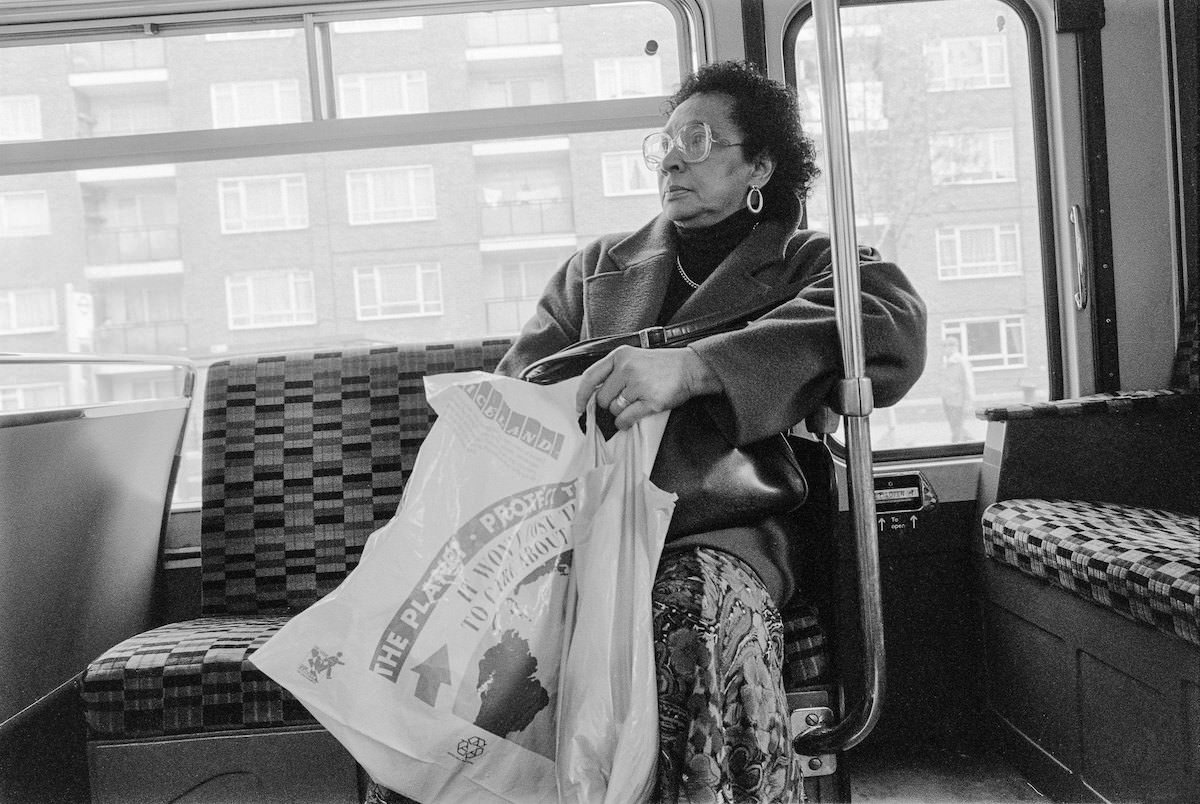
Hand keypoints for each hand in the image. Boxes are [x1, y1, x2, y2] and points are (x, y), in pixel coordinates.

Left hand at [575, 345, 721, 428]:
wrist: (690, 368)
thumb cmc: (663, 365)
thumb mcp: (635, 357)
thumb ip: (615, 370)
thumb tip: (593, 394)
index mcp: (620, 355)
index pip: (590, 377)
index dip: (581, 395)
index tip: (579, 407)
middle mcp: (627, 368)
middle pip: (602, 397)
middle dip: (609, 404)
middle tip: (624, 400)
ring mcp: (639, 385)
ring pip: (614, 409)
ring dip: (621, 412)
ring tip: (635, 403)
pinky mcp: (650, 401)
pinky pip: (626, 418)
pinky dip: (625, 423)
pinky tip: (630, 420)